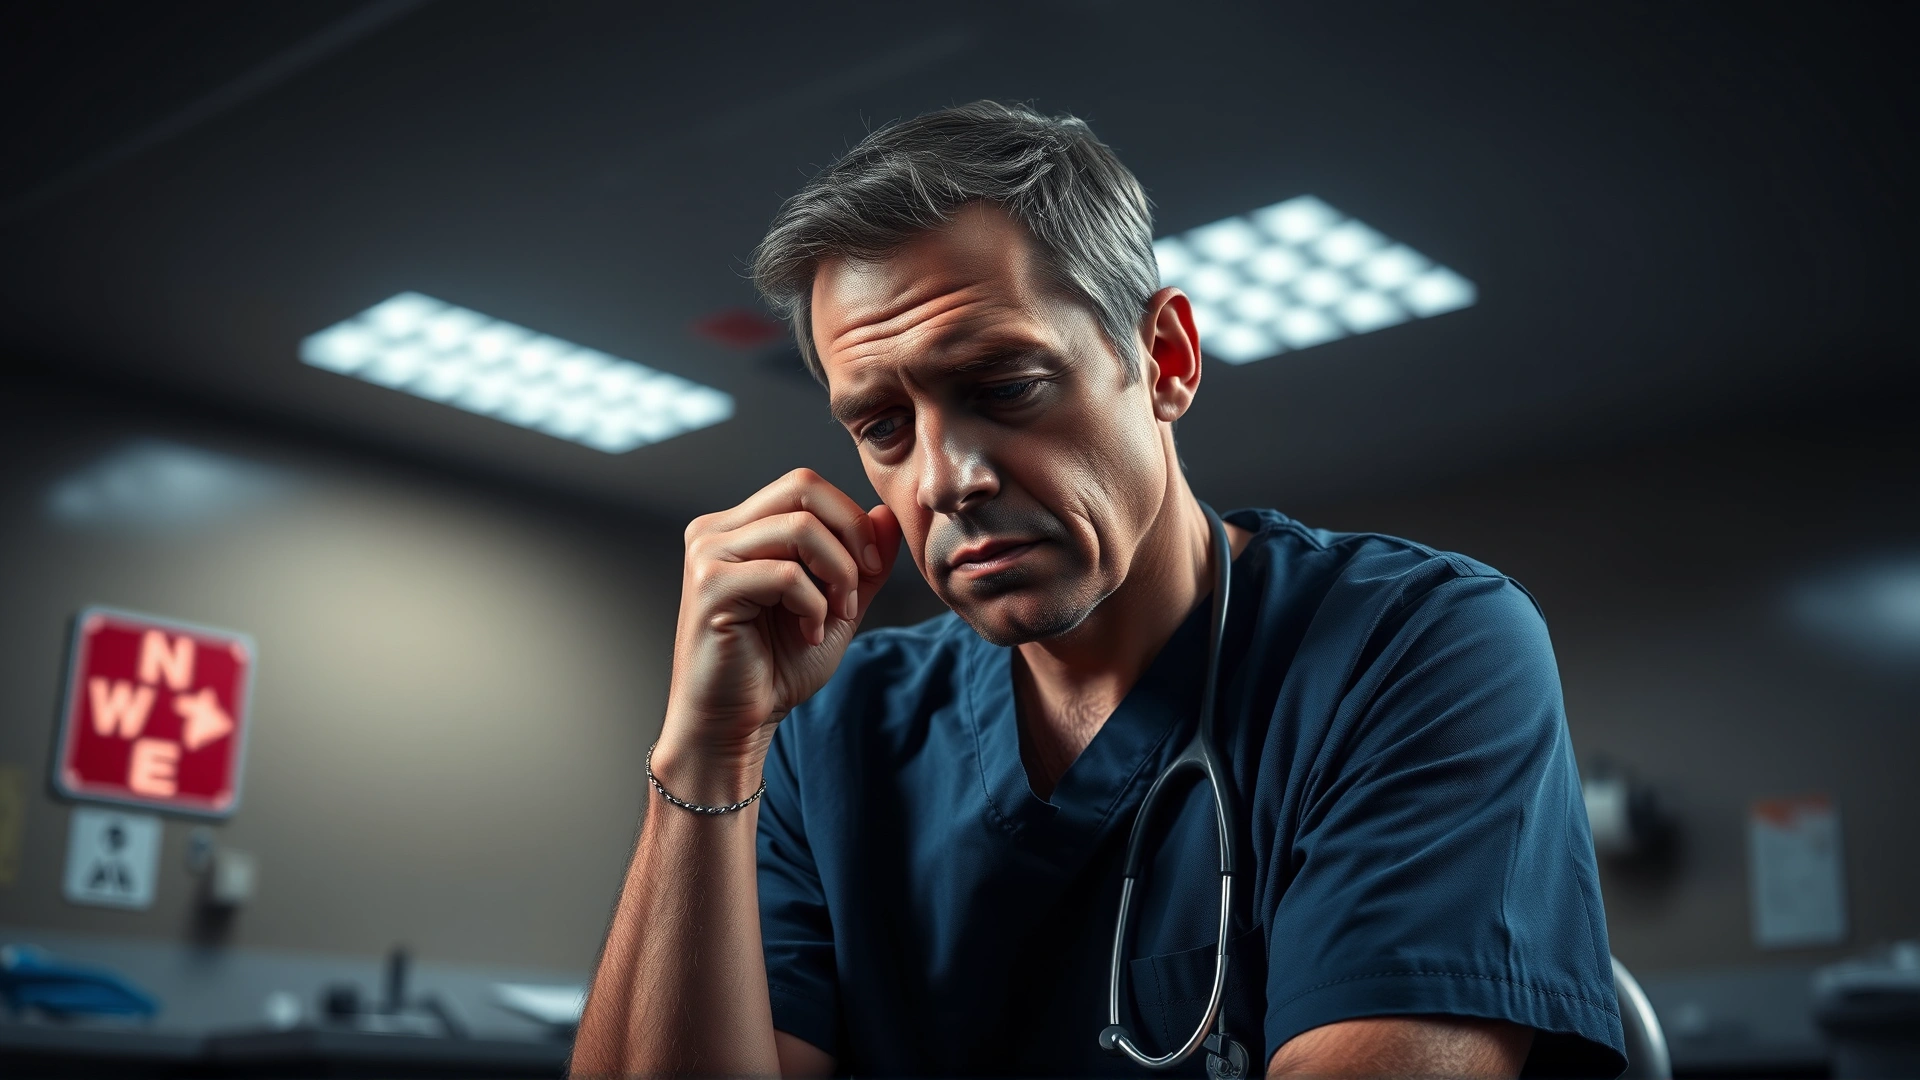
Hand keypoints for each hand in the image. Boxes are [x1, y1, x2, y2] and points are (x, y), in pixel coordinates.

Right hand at [656, 469, 901, 797]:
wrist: (736, 723)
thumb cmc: (776, 668)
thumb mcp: (837, 607)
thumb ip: (861, 562)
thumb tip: (885, 515)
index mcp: (740, 527)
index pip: (806, 487)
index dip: (851, 520)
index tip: (870, 570)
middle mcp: (716, 531)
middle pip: (803, 489)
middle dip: (850, 536)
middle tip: (856, 590)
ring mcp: (708, 554)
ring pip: (800, 529)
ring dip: (836, 575)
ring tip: (833, 616)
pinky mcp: (709, 585)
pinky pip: (785, 574)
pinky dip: (813, 606)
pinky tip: (808, 634)